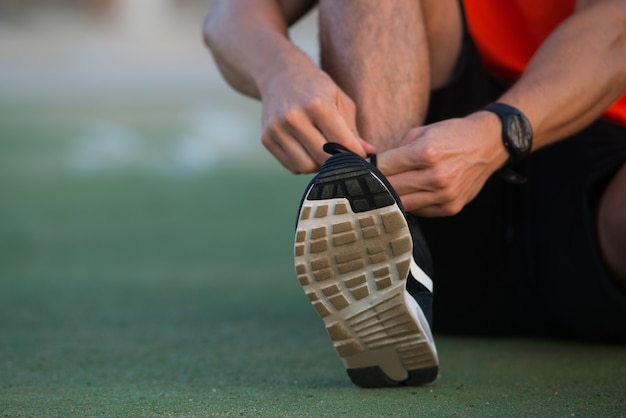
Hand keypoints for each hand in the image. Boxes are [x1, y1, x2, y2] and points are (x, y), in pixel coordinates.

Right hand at [259, 64, 374, 173]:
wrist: (280, 75)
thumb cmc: (316, 88)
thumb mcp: (340, 100)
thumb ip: (353, 130)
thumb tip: (368, 153)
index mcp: (317, 105)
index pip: (342, 143)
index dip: (356, 155)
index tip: (362, 157)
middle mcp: (294, 118)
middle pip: (323, 159)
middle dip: (337, 163)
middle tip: (343, 156)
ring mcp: (277, 129)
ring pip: (305, 167)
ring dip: (318, 165)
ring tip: (323, 151)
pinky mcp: (266, 138)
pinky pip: (291, 166)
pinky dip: (303, 163)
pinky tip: (306, 149)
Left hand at [377, 112, 507, 216]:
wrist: (488, 145)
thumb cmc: (451, 135)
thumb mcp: (421, 133)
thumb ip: (395, 151)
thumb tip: (372, 167)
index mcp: (427, 153)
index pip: (385, 168)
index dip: (370, 168)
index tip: (361, 170)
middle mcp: (437, 176)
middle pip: (391, 188)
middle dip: (377, 184)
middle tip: (367, 183)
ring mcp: (445, 195)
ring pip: (403, 204)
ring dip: (390, 198)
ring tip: (383, 192)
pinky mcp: (451, 207)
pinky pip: (419, 212)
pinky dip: (410, 204)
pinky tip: (407, 195)